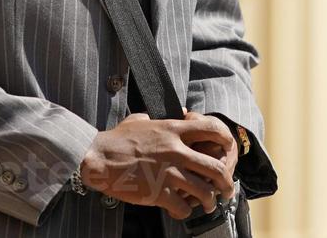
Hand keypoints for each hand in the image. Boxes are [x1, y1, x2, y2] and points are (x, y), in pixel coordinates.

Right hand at [79, 112, 236, 219]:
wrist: (98, 158)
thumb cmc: (116, 140)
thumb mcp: (140, 120)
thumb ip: (159, 118)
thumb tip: (171, 113)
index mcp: (174, 130)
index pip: (213, 130)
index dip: (227, 140)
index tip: (228, 150)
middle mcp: (176, 151)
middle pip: (216, 167)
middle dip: (226, 182)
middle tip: (226, 189)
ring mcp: (169, 172)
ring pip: (204, 192)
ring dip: (210, 201)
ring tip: (208, 205)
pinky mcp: (159, 192)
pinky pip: (183, 208)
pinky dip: (185, 212)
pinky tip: (180, 210)